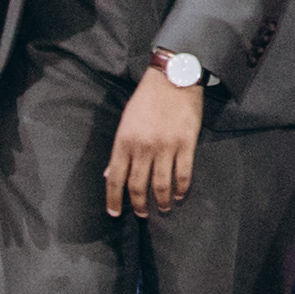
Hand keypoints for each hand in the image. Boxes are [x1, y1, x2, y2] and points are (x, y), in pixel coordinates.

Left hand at [109, 70, 203, 217]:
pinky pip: (183, 174)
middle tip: (142, 215)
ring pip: (161, 185)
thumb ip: (119, 150)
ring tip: (163, 208)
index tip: (115, 213)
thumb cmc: (146, 99)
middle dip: (139, 205)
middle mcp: (143, 147)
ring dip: (162, 201)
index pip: (115, 178)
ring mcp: (165, 147)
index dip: (114, 199)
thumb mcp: (126, 122)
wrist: (173, 78)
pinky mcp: (186, 144)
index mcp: (124, 141)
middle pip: (138, 186)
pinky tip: (180, 195)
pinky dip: (182, 189)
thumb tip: (108, 174)